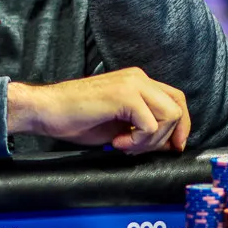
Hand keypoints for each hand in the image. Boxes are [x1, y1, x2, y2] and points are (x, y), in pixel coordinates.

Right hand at [9, 67, 189, 153]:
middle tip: (141, 150)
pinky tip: (115, 143)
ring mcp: (133, 84)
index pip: (176, 99)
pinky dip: (137, 142)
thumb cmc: (76, 119)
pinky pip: (150, 125)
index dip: (181, 126)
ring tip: (124, 145)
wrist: (47, 110)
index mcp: (138, 82)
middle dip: (169, 136)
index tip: (172, 148)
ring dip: (150, 141)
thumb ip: (145, 129)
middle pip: (178, 107)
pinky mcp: (125, 95)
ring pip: (170, 116)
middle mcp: (139, 78)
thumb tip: (171, 145)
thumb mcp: (119, 126)